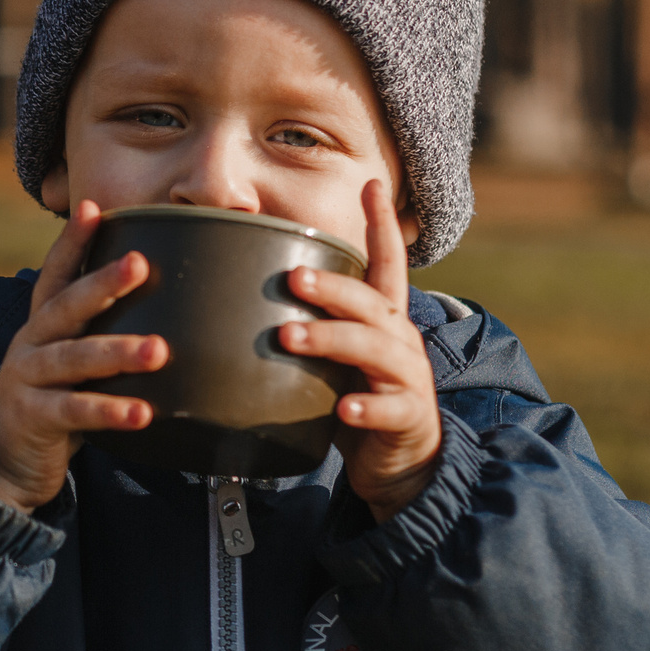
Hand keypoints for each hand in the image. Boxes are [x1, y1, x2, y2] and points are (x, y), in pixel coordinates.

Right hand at [0, 201, 166, 512]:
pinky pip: (74, 412)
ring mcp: (27, 379)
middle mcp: (30, 343)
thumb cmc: (51, 402)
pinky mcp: (32, 418)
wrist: (1, 459)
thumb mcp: (69, 361)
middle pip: (66, 307)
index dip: (73, 242)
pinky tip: (142, 413)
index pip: (56, 275)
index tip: (94, 208)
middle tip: (140, 264)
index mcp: (42, 325)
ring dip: (117, 353)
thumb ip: (100, 336)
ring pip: (73, 359)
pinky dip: (109, 411)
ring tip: (159, 350)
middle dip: (102, 284)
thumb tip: (170, 315)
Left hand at [281, 179, 441, 521]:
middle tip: (292, 278)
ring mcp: (408, 378)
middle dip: (332, 287)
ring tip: (292, 338)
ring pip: (376, 349)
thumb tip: (241, 297)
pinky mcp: (408, 417)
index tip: (370, 185)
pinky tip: (342, 409)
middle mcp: (400, 340)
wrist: (401, 465)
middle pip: (371, 302)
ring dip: (333, 340)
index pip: (387, 264)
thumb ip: (309, 327)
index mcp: (384, 320)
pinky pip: (389, 409)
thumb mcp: (337, 358)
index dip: (380, 225)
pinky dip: (365, 408)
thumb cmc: (357, 399)